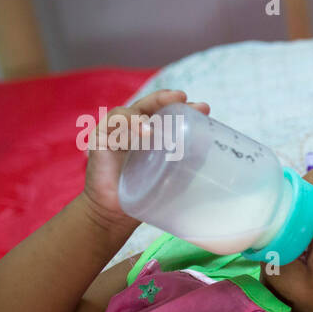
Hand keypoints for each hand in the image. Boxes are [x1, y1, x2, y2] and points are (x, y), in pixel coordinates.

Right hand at [81, 89, 209, 232]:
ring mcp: (116, 131)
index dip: (185, 107)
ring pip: (131, 111)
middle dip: (166, 98)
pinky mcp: (100, 138)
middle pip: (150, 105)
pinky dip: (129, 124)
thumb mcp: (176, 175)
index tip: (204, 108)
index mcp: (153, 132)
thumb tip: (213, 144)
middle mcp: (135, 128)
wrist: (116, 214)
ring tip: (162, 120)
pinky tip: (144, 132)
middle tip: (182, 97)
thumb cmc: (148, 192)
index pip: (168, 113)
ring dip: (149, 110)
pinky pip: (113, 124)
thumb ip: (191, 159)